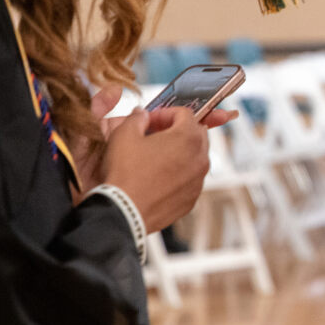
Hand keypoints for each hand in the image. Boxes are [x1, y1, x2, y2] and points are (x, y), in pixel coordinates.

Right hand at [75, 86, 236, 197]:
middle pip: (195, 133)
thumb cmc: (125, 173)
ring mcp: (199, 180)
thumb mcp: (124, 135)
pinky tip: (157, 176)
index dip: (165, 113)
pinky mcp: (192, 197)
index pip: (185, 113)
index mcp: (189, 138)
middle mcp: (201, 158)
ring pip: (195, 156)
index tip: (150, 121)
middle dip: (176, 130)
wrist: (124, 212)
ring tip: (155, 155)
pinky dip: (179, 173)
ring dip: (179, 151)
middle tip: (153, 135)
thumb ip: (136, 118)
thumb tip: (142, 114)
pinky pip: (190, 178)